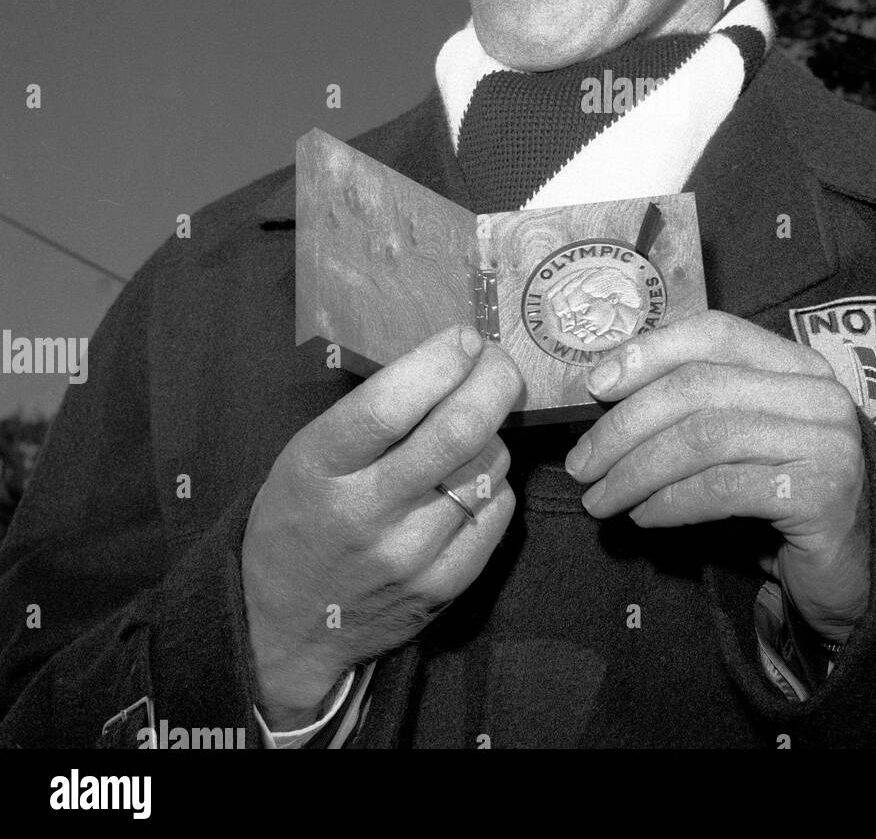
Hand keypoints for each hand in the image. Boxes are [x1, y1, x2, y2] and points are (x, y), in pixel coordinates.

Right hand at [241, 324, 522, 728]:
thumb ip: (373, 413)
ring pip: (489, 466)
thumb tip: (453, 358)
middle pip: (457, 431)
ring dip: (493, 434)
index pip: (390, 404)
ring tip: (473, 430)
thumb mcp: (307, 455)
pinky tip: (472, 479)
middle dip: (494, 381)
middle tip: (499, 363)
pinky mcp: (443, 586)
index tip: (465, 338)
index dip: (441, 361)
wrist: (286, 627)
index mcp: (319, 467)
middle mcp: (365, 512)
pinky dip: (495, 481)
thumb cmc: (300, 518)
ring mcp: (409, 555)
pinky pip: (498, 510)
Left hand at [564, 311, 868, 642]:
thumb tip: (605, 394)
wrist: (858, 573)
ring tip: (600, 498)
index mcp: (797, 364)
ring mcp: (825, 441)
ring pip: (704, 437)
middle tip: (581, 464)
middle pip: (698, 386)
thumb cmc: (785, 501)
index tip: (595, 385)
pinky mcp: (822, 493)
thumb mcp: (743, 441)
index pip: (715, 332)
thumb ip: (697, 409)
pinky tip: (643, 517)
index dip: (649, 351)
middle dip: (625, 425)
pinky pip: (722, 488)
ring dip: (636, 470)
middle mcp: (817, 392)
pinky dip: (670, 502)